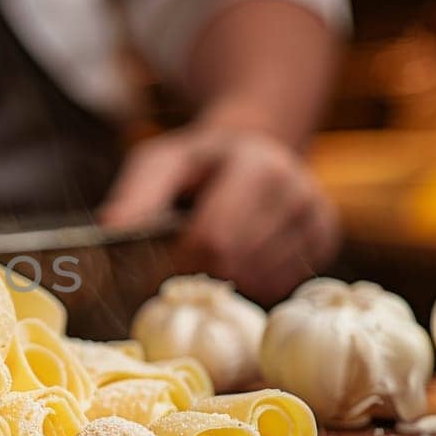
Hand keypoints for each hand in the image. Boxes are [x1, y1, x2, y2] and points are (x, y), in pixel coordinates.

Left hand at [98, 127, 339, 300]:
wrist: (253, 149)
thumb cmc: (197, 162)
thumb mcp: (161, 163)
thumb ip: (137, 194)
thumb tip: (111, 226)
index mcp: (257, 166)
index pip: (213, 239)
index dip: (176, 263)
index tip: (152, 268)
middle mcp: (297, 190)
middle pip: (234, 264)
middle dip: (197, 272)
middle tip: (179, 264)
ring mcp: (317, 217)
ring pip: (257, 281)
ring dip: (224, 278)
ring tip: (212, 251)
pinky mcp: (325, 241)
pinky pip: (279, 285)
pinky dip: (250, 281)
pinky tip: (240, 255)